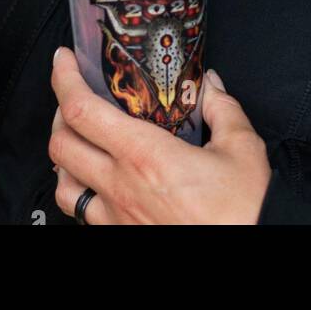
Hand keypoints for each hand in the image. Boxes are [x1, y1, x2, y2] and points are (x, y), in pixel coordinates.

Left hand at [49, 47, 271, 223]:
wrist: (251, 249)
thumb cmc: (244, 211)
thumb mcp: (241, 147)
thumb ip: (222, 108)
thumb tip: (210, 85)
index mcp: (145, 155)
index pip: (82, 111)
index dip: (64, 79)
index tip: (64, 60)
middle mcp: (121, 187)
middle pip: (60, 145)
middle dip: (59, 113)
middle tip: (74, 96)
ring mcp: (117, 219)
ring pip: (62, 186)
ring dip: (64, 158)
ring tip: (80, 141)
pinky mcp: (121, 239)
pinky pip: (84, 215)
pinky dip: (80, 192)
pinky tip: (98, 183)